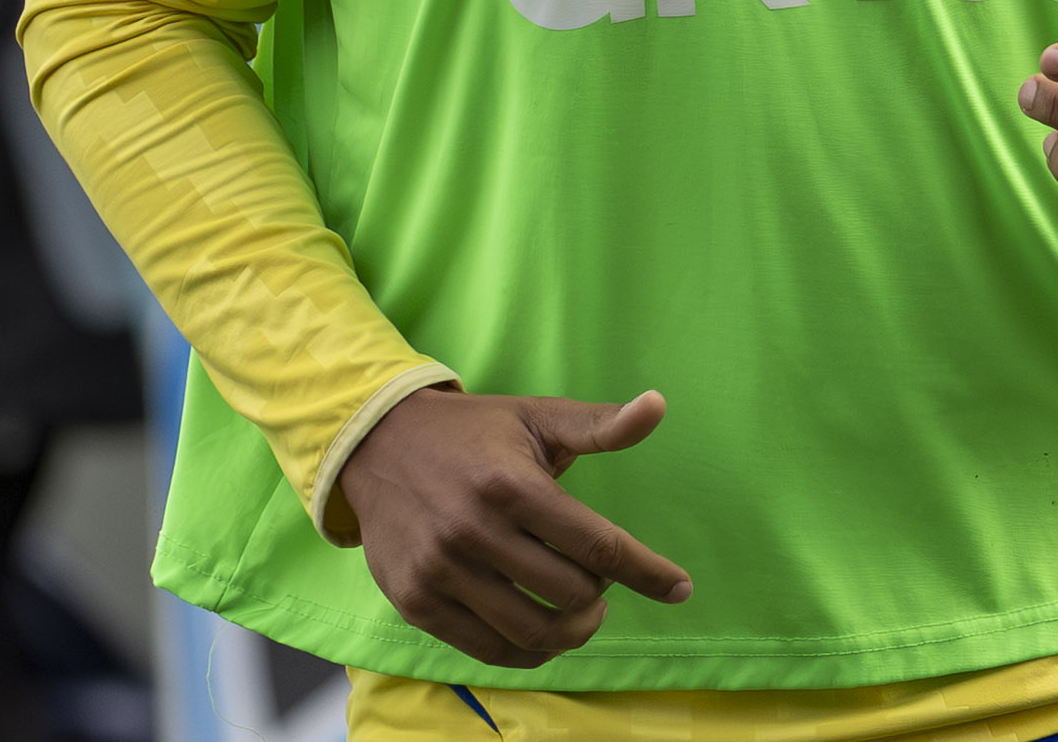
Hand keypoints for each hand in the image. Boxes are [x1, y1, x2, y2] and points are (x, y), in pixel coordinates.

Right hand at [341, 388, 691, 667]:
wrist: (377, 444)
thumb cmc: (473, 433)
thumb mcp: (535, 417)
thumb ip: (599, 424)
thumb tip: (658, 406)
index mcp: (511, 485)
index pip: (597, 544)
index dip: (647, 571)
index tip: (680, 587)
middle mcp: (474, 531)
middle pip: (570, 593)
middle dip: (601, 595)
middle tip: (602, 584)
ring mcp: (441, 571)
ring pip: (532, 632)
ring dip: (572, 632)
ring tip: (580, 614)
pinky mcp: (415, 601)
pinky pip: (487, 649)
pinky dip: (528, 651)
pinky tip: (543, 633)